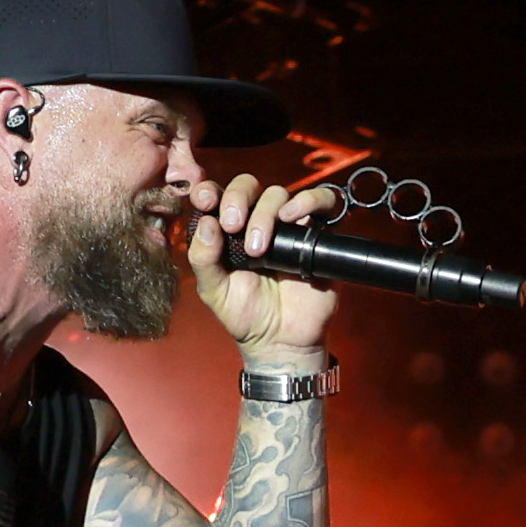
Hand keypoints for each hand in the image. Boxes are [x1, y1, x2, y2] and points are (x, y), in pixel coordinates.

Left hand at [188, 173, 344, 362]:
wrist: (281, 341)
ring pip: (278, 193)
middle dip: (237, 198)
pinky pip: (322, 201)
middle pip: (248, 186)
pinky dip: (309, 200)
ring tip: (258, 247)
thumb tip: (206, 223)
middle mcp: (257, 221)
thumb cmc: (246, 314)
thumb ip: (203, 258)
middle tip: (232, 226)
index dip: (208, 189)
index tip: (205, 200)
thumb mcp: (213, 290)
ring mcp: (288, 226)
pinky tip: (292, 217)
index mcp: (227, 229)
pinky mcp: (317, 234)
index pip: (216, 194)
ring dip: (265, 213)